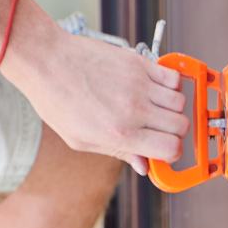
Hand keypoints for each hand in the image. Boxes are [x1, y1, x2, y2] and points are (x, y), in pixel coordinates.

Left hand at [9, 29, 190, 172]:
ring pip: (181, 101)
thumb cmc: (56, 100)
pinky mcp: (138, 62)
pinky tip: (153, 89)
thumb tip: (144, 166)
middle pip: (181, 125)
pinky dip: (170, 85)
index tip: (162, 149)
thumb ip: (117, 152)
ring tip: (153, 108)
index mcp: (120, 133)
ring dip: (172, 108)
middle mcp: (134, 109)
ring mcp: (139, 84)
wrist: (46, 61)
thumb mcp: (81, 140)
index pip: (171, 149)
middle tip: (157, 129)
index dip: (171, 153)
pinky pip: (172, 76)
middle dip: (174, 132)